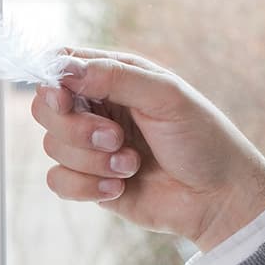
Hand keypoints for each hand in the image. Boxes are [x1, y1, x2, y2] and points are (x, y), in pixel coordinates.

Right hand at [32, 46, 264, 251]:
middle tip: (115, 137)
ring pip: (52, 146)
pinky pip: (57, 181)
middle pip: (46, 107)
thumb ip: (115, 77)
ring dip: (92, 160)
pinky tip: (120, 187)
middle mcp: (99, 109)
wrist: (219, 198)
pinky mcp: (91, 182)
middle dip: (75, 127)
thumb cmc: (202, 140)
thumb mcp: (166, 97)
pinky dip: (86, 186)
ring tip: (132, 165)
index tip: (65, 99)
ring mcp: (92, 147)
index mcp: (116, 78)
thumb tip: (65, 70)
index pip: (62, 66)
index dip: (53, 82)